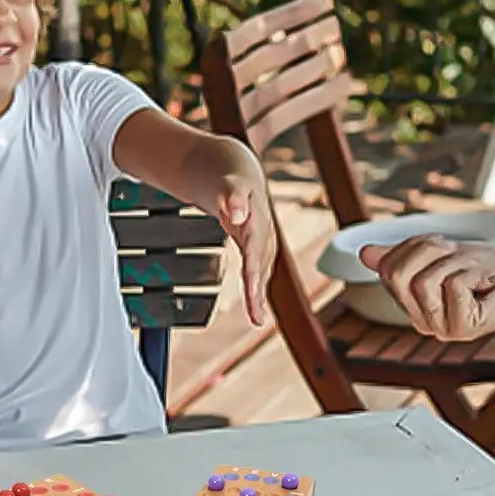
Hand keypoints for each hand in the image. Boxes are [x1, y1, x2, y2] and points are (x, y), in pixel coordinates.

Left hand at [215, 170, 275, 325]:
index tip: (253, 290)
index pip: (255, 250)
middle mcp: (263, 235)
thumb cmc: (233, 182)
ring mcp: (262, 243)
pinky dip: (256, 292)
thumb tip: (239, 216)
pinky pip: (258, 273)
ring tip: (256, 319)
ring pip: (261, 273)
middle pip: (260, 267)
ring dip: (259, 296)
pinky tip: (256, 312)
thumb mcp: (231, 185)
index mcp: (257, 221)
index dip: (254, 271)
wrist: (239, 176)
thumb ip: (235, 199)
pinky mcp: (257, 250)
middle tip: (256, 318)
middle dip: (258, 292)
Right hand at [358, 235, 494, 341]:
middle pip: (397, 274)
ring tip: (476, 275)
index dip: (418, 247)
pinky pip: (452, 285)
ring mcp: (441, 328)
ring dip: (455, 264)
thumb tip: (365, 253)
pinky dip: (472, 274)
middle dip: (430, 252)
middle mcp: (423, 321)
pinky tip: (486, 287)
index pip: (388, 267)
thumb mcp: (445, 255)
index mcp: (415, 306)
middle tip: (460, 259)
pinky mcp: (461, 329)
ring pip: (424, 279)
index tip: (448, 252)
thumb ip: (404, 256)